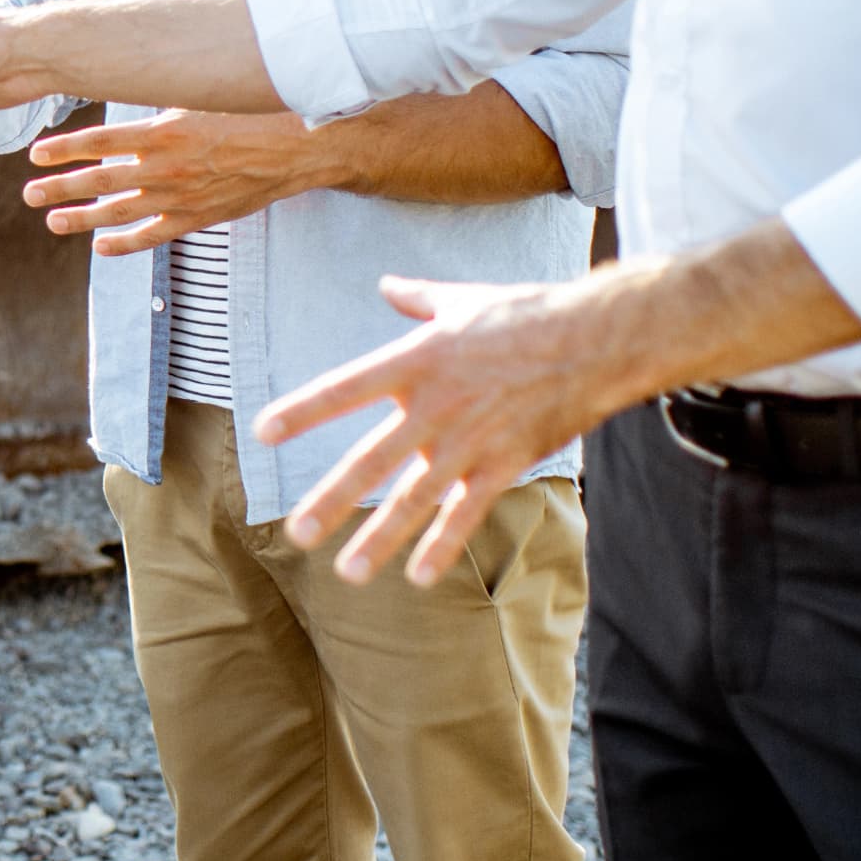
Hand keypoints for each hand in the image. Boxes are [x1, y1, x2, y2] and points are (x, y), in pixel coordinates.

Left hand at [24, 110, 328, 252]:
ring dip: (83, 218)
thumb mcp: (199, 96)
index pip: (99, 141)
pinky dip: (126, 243)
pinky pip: (154, 235)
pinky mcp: (198, 217)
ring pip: (120, 211)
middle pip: (99, 180)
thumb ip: (160, 103)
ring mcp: (180, 197)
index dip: (65, 149)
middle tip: (29, 194)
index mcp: (164, 132)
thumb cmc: (251, 111)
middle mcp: (165, 168)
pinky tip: (101, 246)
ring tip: (53, 221)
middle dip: (60, 188)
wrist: (299, 146)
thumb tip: (127, 90)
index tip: (36, 155)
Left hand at [263, 273, 623, 584]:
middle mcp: (435, 406)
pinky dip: (444, 544)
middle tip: (298, 534)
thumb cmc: (525, 314)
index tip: (263, 432)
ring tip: (349, 572)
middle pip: (373, 460)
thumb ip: (417, 299)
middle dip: (334, 499)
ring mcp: (470, 440)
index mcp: (416, 361)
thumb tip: (388, 285)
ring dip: (381, 537)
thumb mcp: (462, 300)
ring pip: (416, 498)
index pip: (345, 389)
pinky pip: (468, 511)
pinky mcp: (505, 462)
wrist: (596, 339)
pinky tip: (419, 576)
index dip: (304, 411)